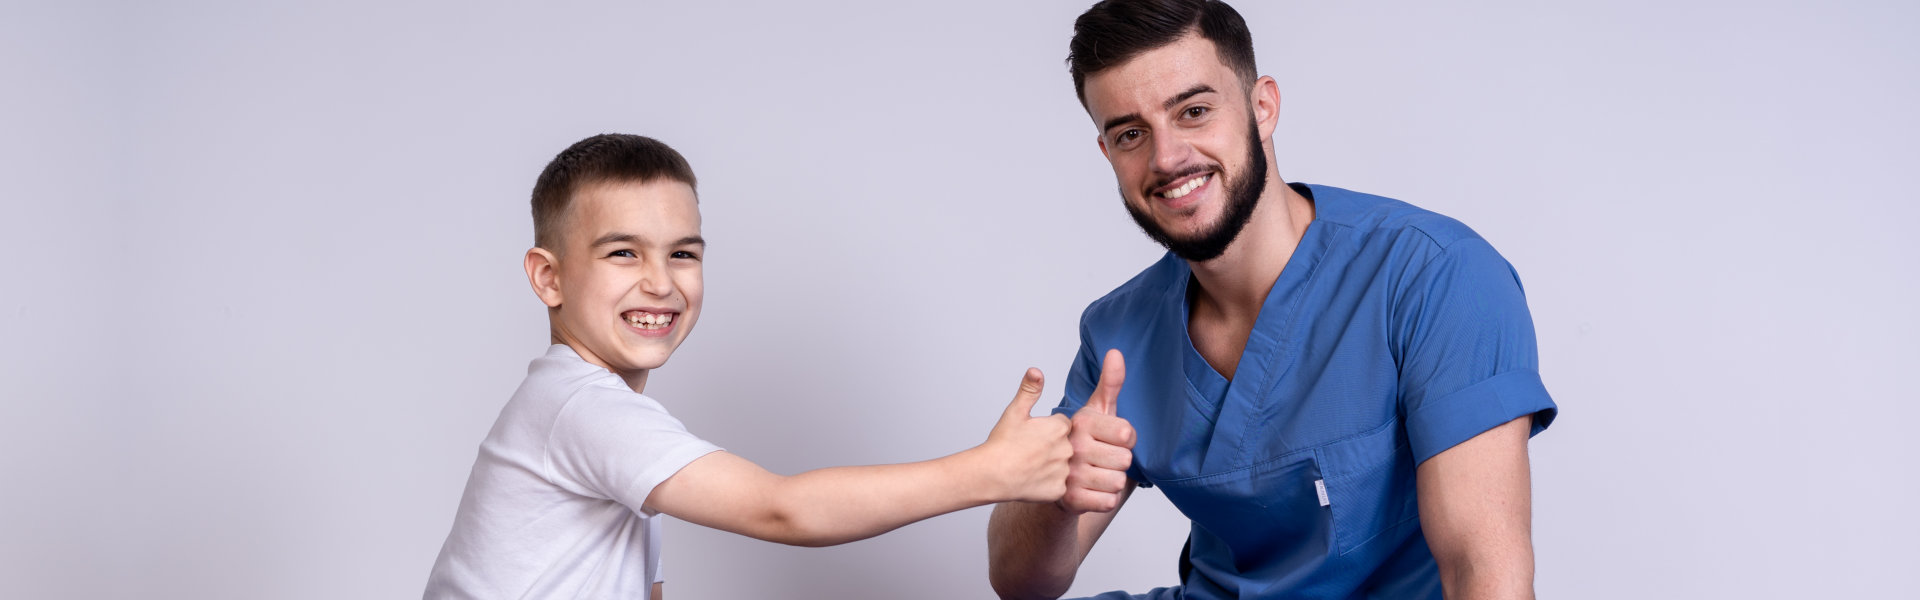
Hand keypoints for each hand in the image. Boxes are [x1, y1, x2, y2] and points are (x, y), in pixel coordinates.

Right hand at [980, 368, 1073, 502]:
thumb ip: (1029, 390)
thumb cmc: (1002, 443)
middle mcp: (1067, 449)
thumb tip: (1036, 371)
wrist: (992, 474)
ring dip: (1051, 466)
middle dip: (1051, 448)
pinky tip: (1033, 481)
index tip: (1034, 436)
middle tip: (1031, 452)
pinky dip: (1048, 484)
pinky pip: (1058, 485)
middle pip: (1065, 445)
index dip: (1047, 430)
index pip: (1063, 425)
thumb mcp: (1015, 411)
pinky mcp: (1059, 490)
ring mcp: (1064, 471)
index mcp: (1060, 428)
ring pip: (1062, 466)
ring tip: (1030, 467)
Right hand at [1060, 349, 1134, 513]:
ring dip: (1109, 481)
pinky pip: (1108, 501)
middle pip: (1125, 460)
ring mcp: (1071, 474)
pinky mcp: (1070, 499)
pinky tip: (1090, 490)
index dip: (1123, 439)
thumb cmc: (1069, 440)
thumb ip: (1107, 383)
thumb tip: (1117, 353)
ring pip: (1118, 482)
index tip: (1107, 439)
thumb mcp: (1088, 409)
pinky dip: (1102, 498)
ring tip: (1093, 474)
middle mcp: (1074, 447)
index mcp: (1079, 423)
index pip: (1127, 434)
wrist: (1027, 474)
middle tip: (1097, 458)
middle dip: (1115, 461)